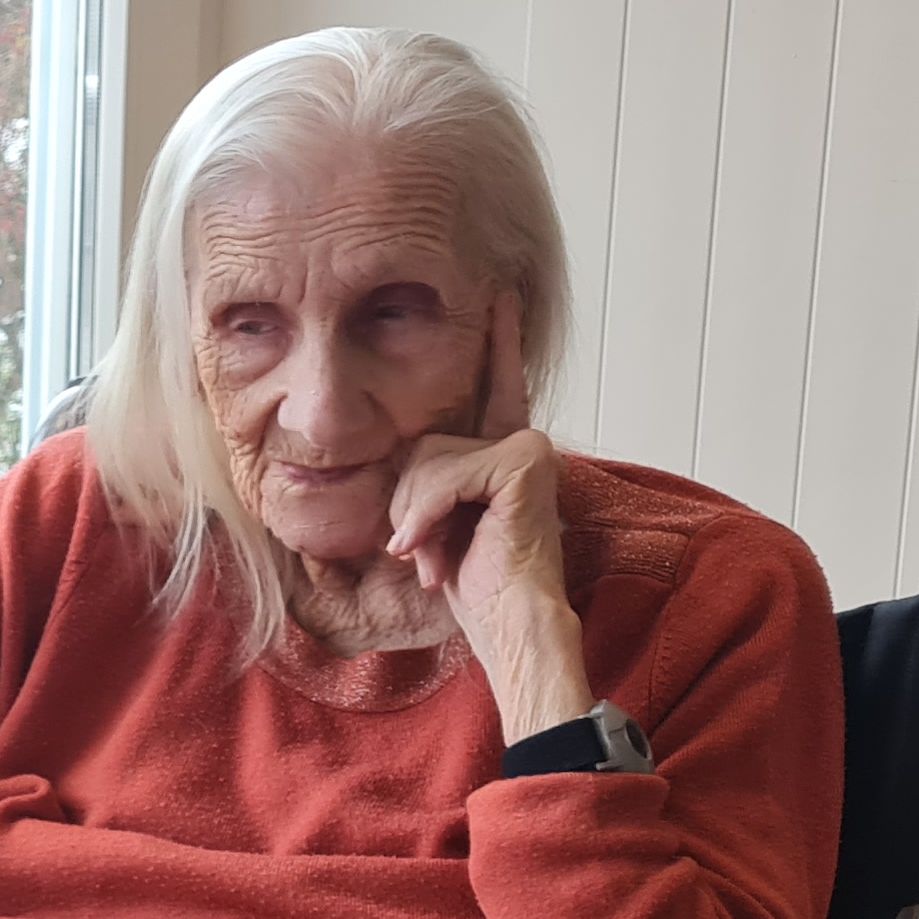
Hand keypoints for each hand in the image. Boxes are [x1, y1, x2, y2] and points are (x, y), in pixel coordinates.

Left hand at [388, 292, 591, 740]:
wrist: (509, 624)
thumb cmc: (471, 585)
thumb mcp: (431, 524)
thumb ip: (422, 484)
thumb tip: (392, 460)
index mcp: (501, 457)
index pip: (494, 391)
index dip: (498, 343)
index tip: (498, 294)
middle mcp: (520, 445)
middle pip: (422, 445)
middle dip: (409, 506)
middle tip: (431, 552)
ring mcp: (527, 450)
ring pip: (426, 460)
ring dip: (416, 518)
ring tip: (439, 556)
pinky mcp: (524, 462)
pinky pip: (445, 475)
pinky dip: (429, 517)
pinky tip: (439, 554)